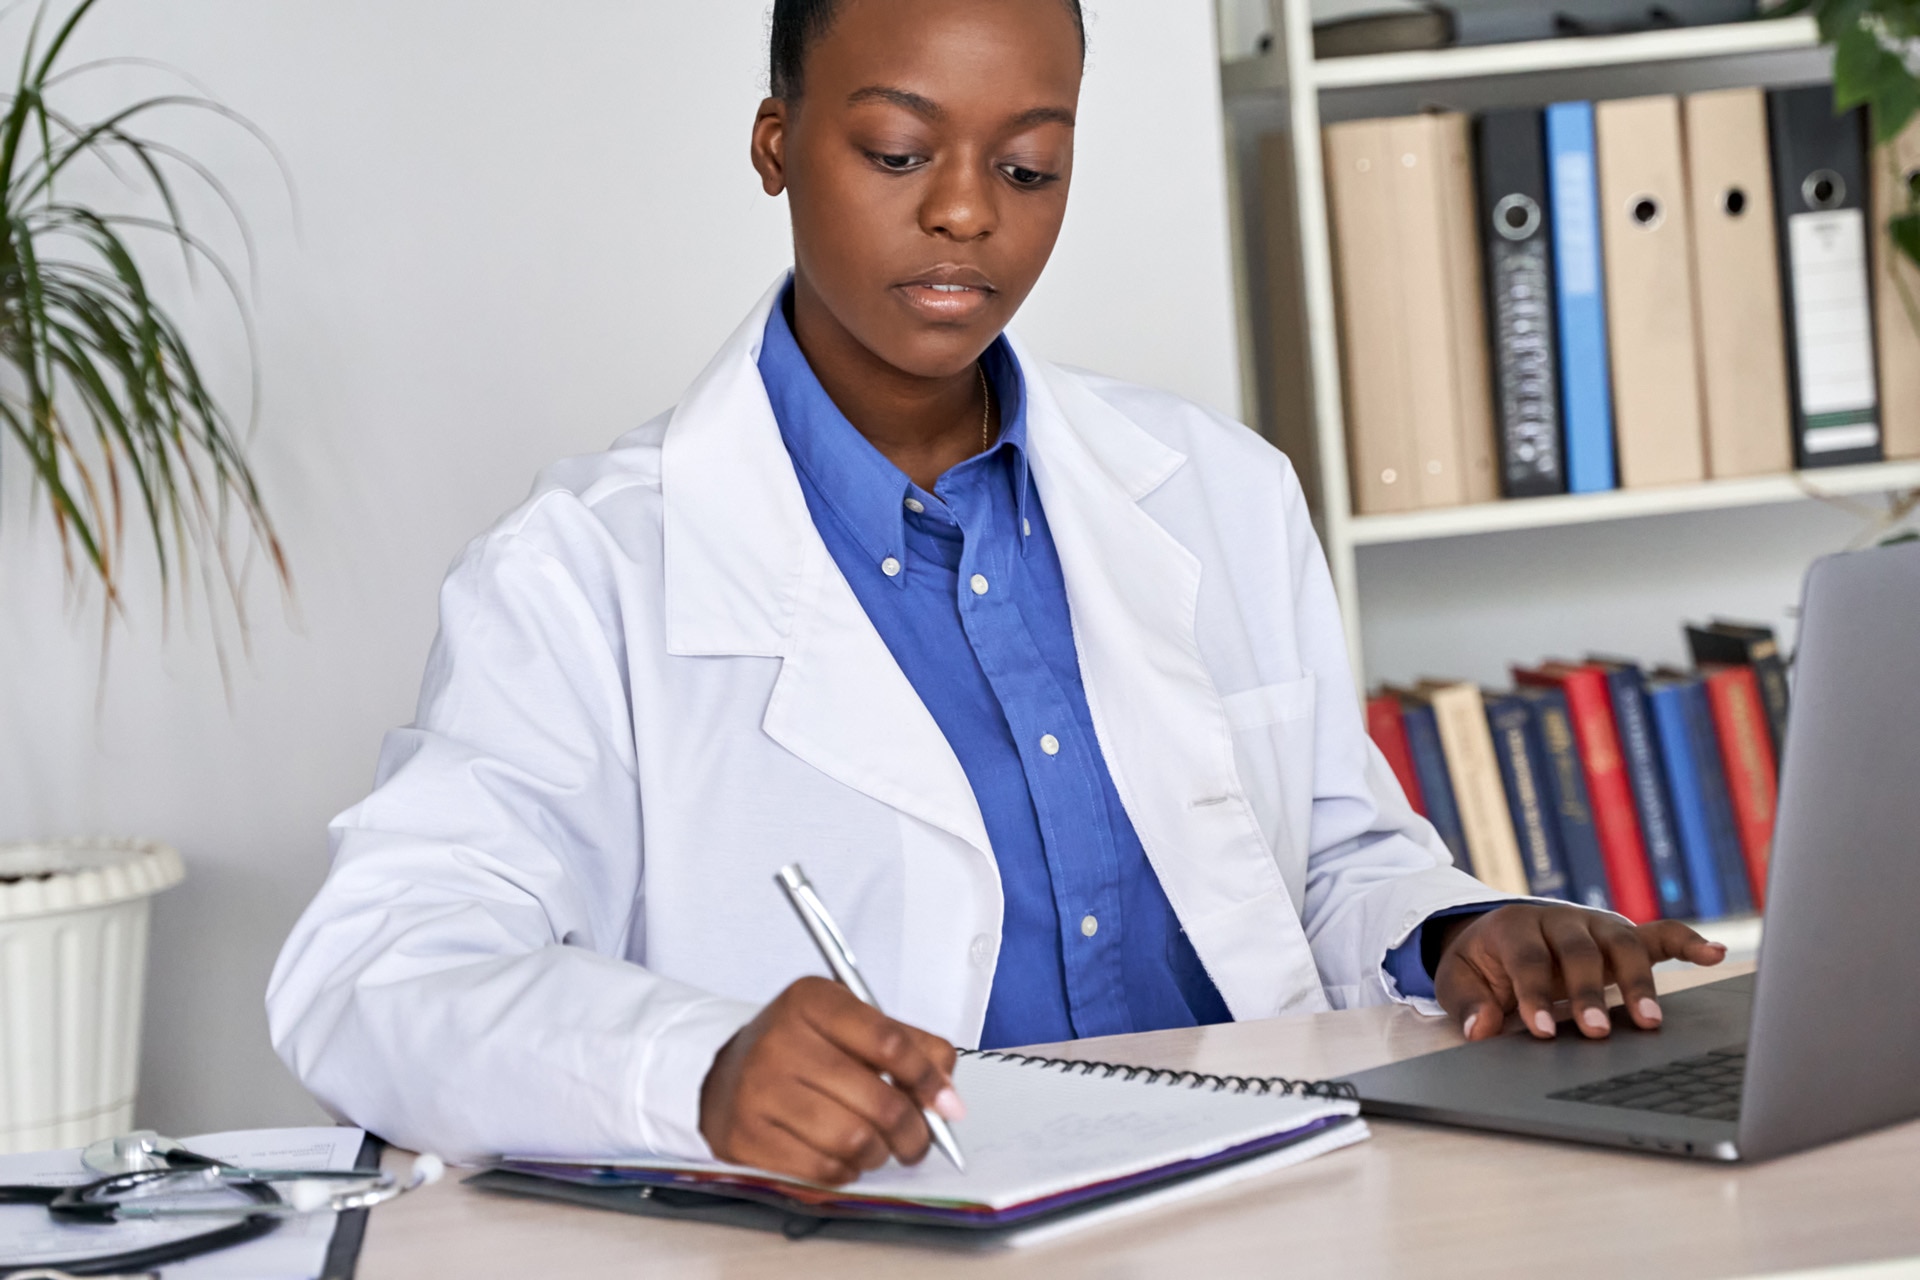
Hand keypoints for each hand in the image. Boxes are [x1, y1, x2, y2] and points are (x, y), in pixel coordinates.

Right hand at [698, 977, 964, 1184]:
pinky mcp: (745, 1135)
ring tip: (876, 1147)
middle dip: (913, 1132)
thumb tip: (948, 1099)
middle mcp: (780, 1039)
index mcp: (812, 999)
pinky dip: (846, 1171)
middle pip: (878, 1100)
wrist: (724, 1073)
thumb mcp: (851, 1024)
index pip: (890, 1042)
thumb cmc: (802, 1049)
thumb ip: (909, 1046)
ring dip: (879, 1154)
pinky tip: (843, 1157)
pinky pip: (821, 1169)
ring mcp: (757, 1089)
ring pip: (853, 1141)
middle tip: (918, 1140)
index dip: (929, 1079)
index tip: (948, 1105)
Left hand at [1433, 904, 1727, 1040]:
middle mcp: (1559, 919)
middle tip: (1597, 1032)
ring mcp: (1595, 925)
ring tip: (1650, 1023)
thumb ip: (1467, 1003)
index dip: (1535, 994)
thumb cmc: (1481, 965)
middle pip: (1579, 950)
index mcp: (1514, 927)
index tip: (1543, 1031)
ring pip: (1622, 943)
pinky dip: (1688, 941)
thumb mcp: (1457, 980)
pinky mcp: (1622, 936)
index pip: (1528, 959)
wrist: (1495, 936)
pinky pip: (1660, 933)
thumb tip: (1481, 1030)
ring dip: (1638, 981)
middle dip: (1589, 992)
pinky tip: (1714, 954)